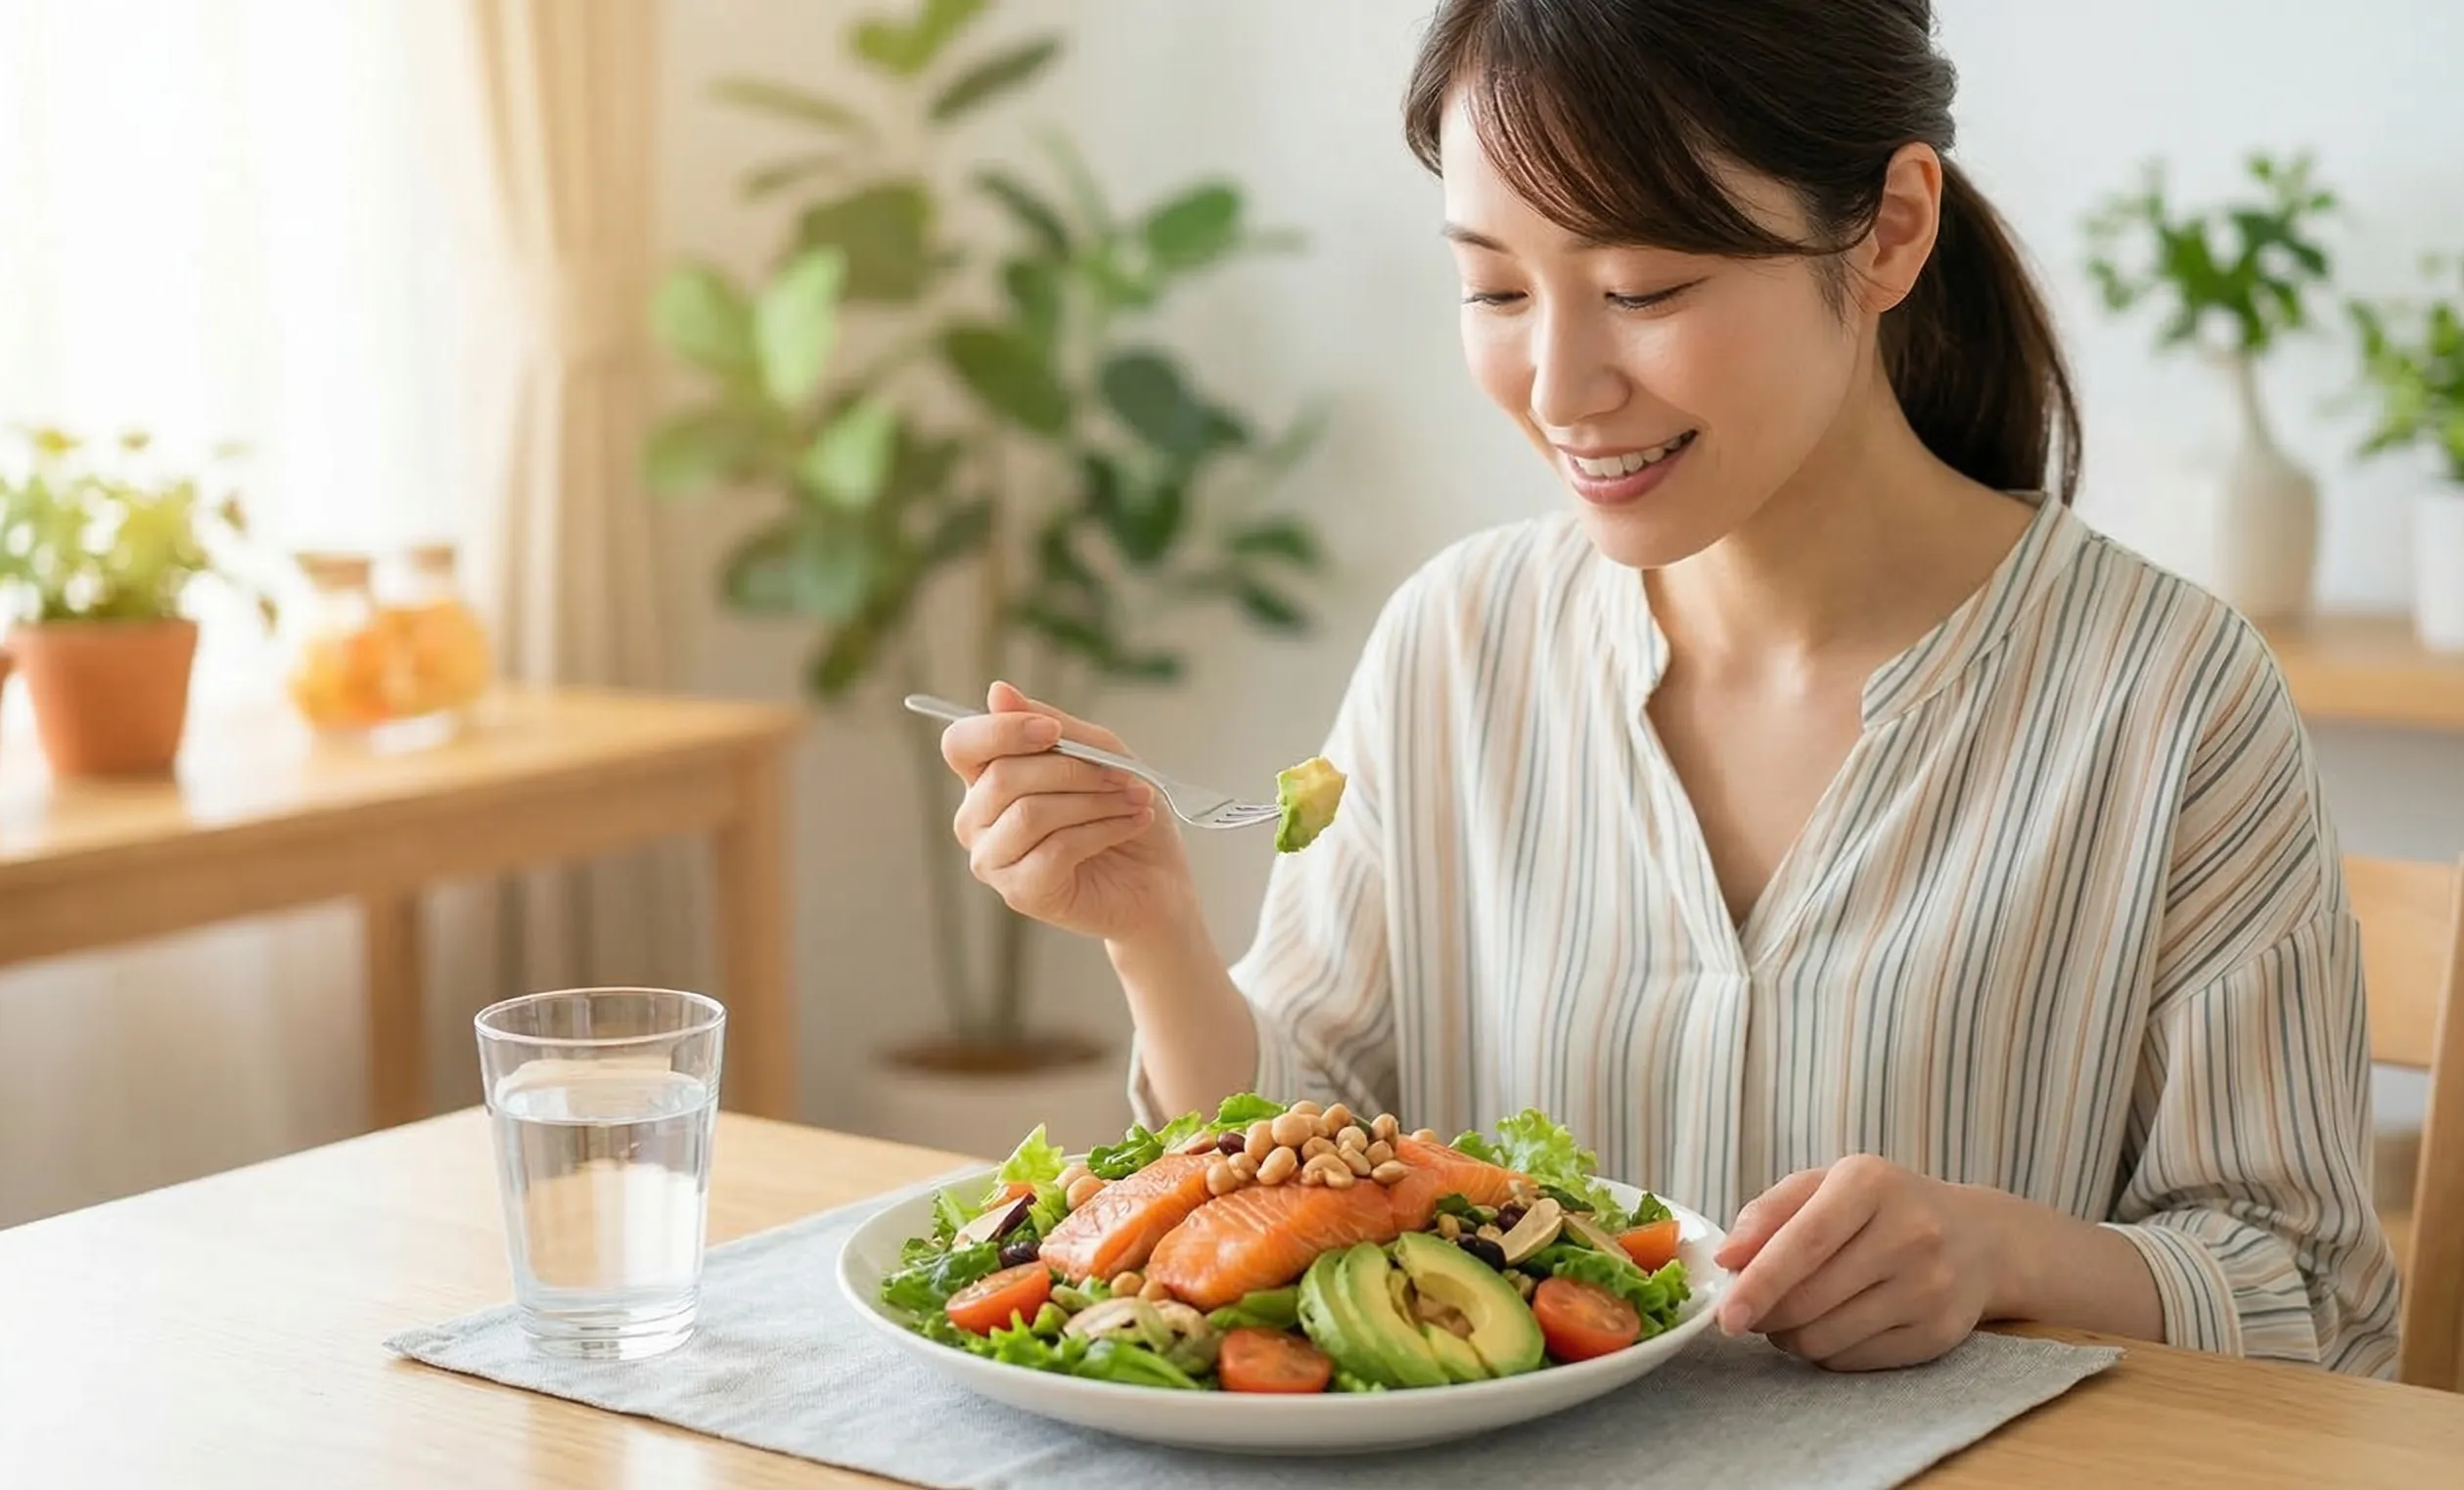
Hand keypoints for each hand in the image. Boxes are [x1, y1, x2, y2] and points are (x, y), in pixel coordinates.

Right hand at [939, 681, 1197, 943]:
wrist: (1157, 877)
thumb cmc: (1122, 809)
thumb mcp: (1098, 753)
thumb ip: (1051, 724)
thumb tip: (997, 692)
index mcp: (986, 778)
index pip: (962, 744)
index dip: (1001, 731)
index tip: (1054, 733)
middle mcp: (977, 820)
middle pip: (1002, 777)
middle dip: (1072, 770)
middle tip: (1123, 776)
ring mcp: (994, 860)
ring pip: (1029, 813)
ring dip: (1094, 800)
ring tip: (1135, 800)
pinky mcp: (1021, 893)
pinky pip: (1055, 848)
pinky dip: (1103, 830)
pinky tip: (1131, 824)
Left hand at [1712, 1155, 2008, 1371]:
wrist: (1978, 1239)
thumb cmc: (1882, 1208)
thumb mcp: (1825, 1185)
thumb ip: (1767, 1214)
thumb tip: (1726, 1259)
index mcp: (1871, 1183)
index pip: (1804, 1242)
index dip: (1758, 1283)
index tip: (1724, 1314)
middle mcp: (1909, 1233)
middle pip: (1809, 1298)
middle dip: (1765, 1314)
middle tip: (1750, 1309)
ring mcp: (1930, 1287)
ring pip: (1825, 1337)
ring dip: (1789, 1336)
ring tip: (1793, 1313)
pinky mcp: (1938, 1333)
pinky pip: (1852, 1361)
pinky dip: (1825, 1351)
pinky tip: (1831, 1325)